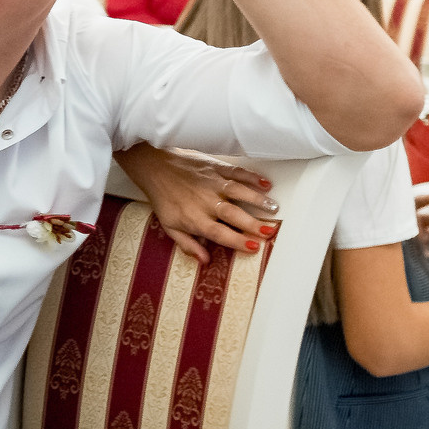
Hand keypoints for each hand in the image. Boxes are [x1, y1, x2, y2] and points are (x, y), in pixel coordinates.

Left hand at [114, 144, 276, 263]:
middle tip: (271, 230)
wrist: (154, 167)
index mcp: (195, 218)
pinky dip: (252, 177)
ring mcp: (212, 183)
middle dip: (253, 224)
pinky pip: (237, 172)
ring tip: (274, 208)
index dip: (238, 241)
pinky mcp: (215, 167)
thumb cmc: (163, 199)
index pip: (220, 233)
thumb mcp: (169, 226)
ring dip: (258, 200)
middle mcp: (206, 201)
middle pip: (233, 214)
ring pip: (239, 192)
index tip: (254, 247)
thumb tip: (204, 260)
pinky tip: (265, 184)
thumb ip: (188, 244)